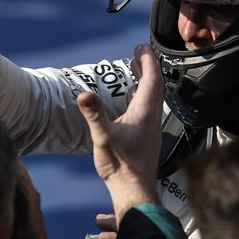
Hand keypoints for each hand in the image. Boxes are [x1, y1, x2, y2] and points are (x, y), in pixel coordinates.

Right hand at [78, 45, 161, 222]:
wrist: (134, 191)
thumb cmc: (121, 166)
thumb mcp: (103, 138)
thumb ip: (94, 115)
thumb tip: (84, 94)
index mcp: (145, 113)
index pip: (152, 79)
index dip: (147, 61)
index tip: (141, 47)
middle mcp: (152, 117)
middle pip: (155, 85)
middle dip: (147, 67)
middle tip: (138, 53)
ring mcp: (151, 127)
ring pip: (152, 97)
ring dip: (145, 81)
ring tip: (135, 69)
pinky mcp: (147, 136)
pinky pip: (147, 108)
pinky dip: (141, 96)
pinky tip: (131, 98)